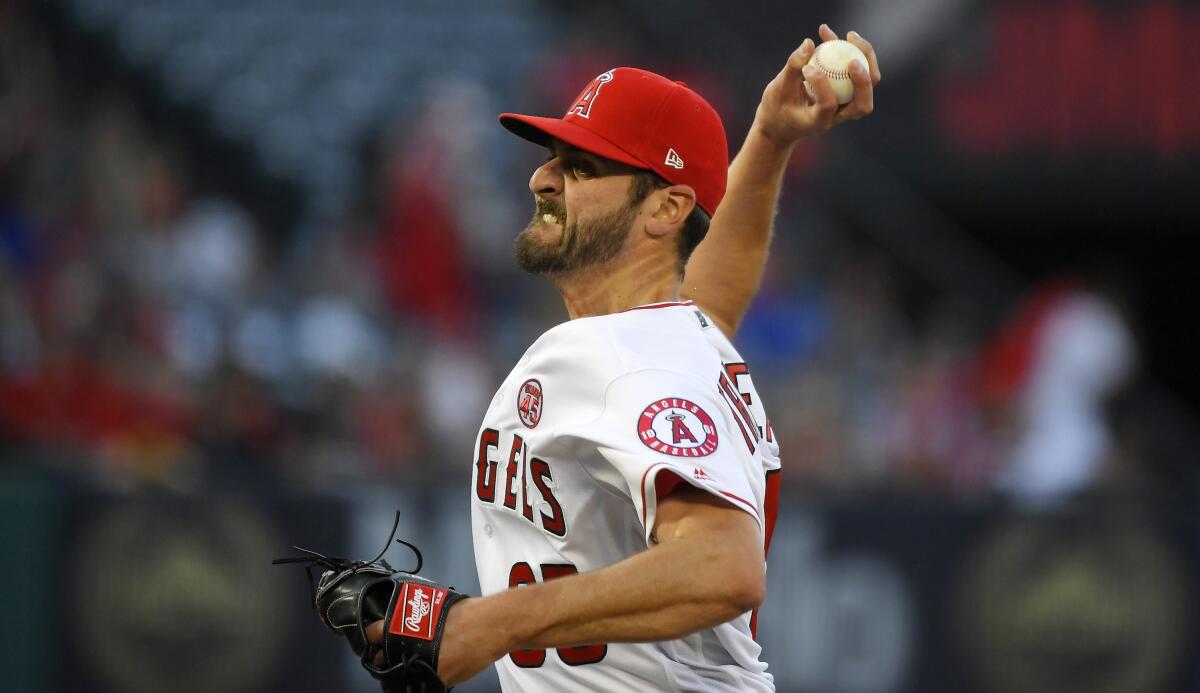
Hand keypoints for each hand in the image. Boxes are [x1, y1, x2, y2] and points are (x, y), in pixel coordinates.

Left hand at [365, 599, 499, 686]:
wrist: (492, 626)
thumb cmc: (469, 613)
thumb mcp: (434, 606)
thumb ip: (416, 619)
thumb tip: (408, 623)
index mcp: (405, 626)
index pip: (373, 634)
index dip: (371, 637)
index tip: (372, 640)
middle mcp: (409, 648)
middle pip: (382, 659)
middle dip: (384, 657)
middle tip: (389, 654)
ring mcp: (423, 666)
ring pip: (401, 675)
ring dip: (403, 670)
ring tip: (411, 662)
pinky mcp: (439, 679)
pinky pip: (424, 681)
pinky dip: (425, 676)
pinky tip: (433, 667)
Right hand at [754, 24, 881, 145]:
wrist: (782, 120)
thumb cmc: (777, 107)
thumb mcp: (779, 88)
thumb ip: (793, 66)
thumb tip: (809, 42)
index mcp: (819, 122)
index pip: (828, 104)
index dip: (821, 83)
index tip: (807, 67)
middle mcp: (837, 117)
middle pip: (863, 104)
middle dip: (862, 80)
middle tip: (851, 60)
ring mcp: (846, 106)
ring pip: (869, 85)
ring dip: (866, 59)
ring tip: (850, 35)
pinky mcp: (848, 92)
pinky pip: (859, 72)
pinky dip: (854, 52)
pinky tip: (839, 36)